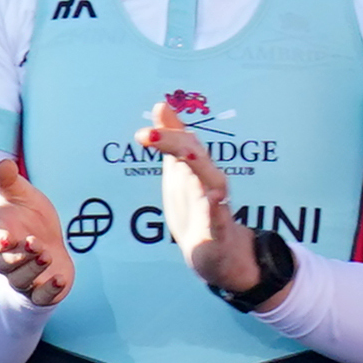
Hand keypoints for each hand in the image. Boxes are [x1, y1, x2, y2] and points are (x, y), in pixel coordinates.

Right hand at [0, 152, 72, 307]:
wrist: (46, 243)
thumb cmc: (27, 217)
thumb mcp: (19, 195)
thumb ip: (8, 181)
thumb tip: (2, 164)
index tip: (5, 238)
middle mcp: (6, 260)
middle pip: (6, 264)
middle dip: (19, 255)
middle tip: (35, 243)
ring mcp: (24, 277)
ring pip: (21, 280)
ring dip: (33, 269)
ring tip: (47, 255)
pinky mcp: (42, 291)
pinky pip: (40, 297)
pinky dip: (48, 291)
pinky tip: (60, 280)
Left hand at [139, 106, 259, 295]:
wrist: (219, 256)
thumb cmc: (197, 209)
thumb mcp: (179, 172)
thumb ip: (172, 140)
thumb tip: (161, 106)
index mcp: (197, 170)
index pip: (184, 143)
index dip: (166, 133)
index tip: (142, 131)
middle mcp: (209, 183)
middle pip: (196, 157)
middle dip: (175, 143)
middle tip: (147, 135)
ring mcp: (217, 207)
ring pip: (213, 182)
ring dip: (199, 167)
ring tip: (185, 152)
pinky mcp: (220, 232)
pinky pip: (220, 219)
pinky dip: (218, 209)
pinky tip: (214, 199)